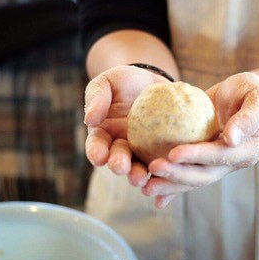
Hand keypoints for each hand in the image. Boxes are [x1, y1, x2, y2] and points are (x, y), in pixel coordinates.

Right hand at [84, 65, 169, 186]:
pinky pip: (163, 165)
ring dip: (138, 174)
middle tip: (121, 167)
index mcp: (103, 134)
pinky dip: (164, 174)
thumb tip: (90, 119)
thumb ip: (97, 97)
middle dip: (118, 165)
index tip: (99, 156)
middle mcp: (120, 148)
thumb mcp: (108, 82)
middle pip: (118, 160)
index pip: (96, 144)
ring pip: (139, 167)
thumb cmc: (126, 82)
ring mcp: (141, 153)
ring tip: (141, 177)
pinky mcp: (161, 154)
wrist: (154, 83)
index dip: (96, 152)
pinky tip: (168, 177)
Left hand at [144, 72, 258, 207]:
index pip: (220, 156)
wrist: (244, 97)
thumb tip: (232, 139)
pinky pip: (185, 174)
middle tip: (153, 168)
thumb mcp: (257, 97)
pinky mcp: (203, 162)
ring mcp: (217, 165)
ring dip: (170, 185)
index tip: (173, 153)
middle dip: (178, 174)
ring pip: (192, 179)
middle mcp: (231, 163)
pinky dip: (170, 186)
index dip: (197, 156)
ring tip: (145, 188)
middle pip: (204, 174)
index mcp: (247, 151)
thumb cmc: (252, 91)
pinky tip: (149, 191)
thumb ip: (249, 117)